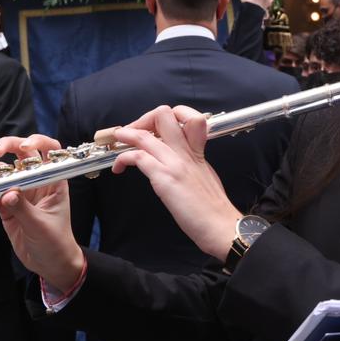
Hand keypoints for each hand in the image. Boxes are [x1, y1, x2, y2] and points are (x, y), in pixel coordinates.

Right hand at [0, 135, 85, 292]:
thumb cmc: (55, 243)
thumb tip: (7, 194)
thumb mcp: (40, 226)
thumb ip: (23, 209)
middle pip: (22, 156)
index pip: (50, 152)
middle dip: (7, 148)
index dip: (37, 143)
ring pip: (2, 173)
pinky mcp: (6, 205)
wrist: (50, 263)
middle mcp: (37, 181)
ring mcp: (20, 192)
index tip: (24, 146)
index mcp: (53, 181)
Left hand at [110, 106, 241, 261]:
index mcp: (198, 151)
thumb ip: (193, 164)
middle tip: (133, 132)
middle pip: (164, 115)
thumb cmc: (214, 209)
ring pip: (146, 134)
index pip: (188, 117)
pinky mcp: (165, 178)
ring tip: (117, 140)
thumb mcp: (206, 177)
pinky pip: (138, 157)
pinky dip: (123, 158)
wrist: (221, 225)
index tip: (155, 129)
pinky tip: (119, 167)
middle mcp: (187, 152)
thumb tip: (177, 164)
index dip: (169, 118)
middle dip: (143, 119)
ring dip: (126, 134)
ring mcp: (176, 163)